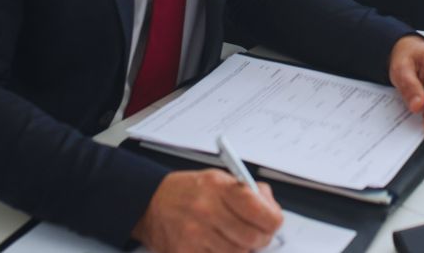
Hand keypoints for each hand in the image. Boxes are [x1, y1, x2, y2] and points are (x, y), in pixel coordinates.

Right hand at [133, 169, 282, 252]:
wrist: (150, 203)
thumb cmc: (188, 191)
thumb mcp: (220, 179)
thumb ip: (249, 193)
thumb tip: (272, 211)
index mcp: (219, 187)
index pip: (264, 214)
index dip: (273, 221)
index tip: (272, 222)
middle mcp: (207, 210)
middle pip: (254, 239)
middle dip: (261, 239)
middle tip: (256, 235)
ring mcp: (195, 235)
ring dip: (241, 248)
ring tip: (232, 237)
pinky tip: (216, 244)